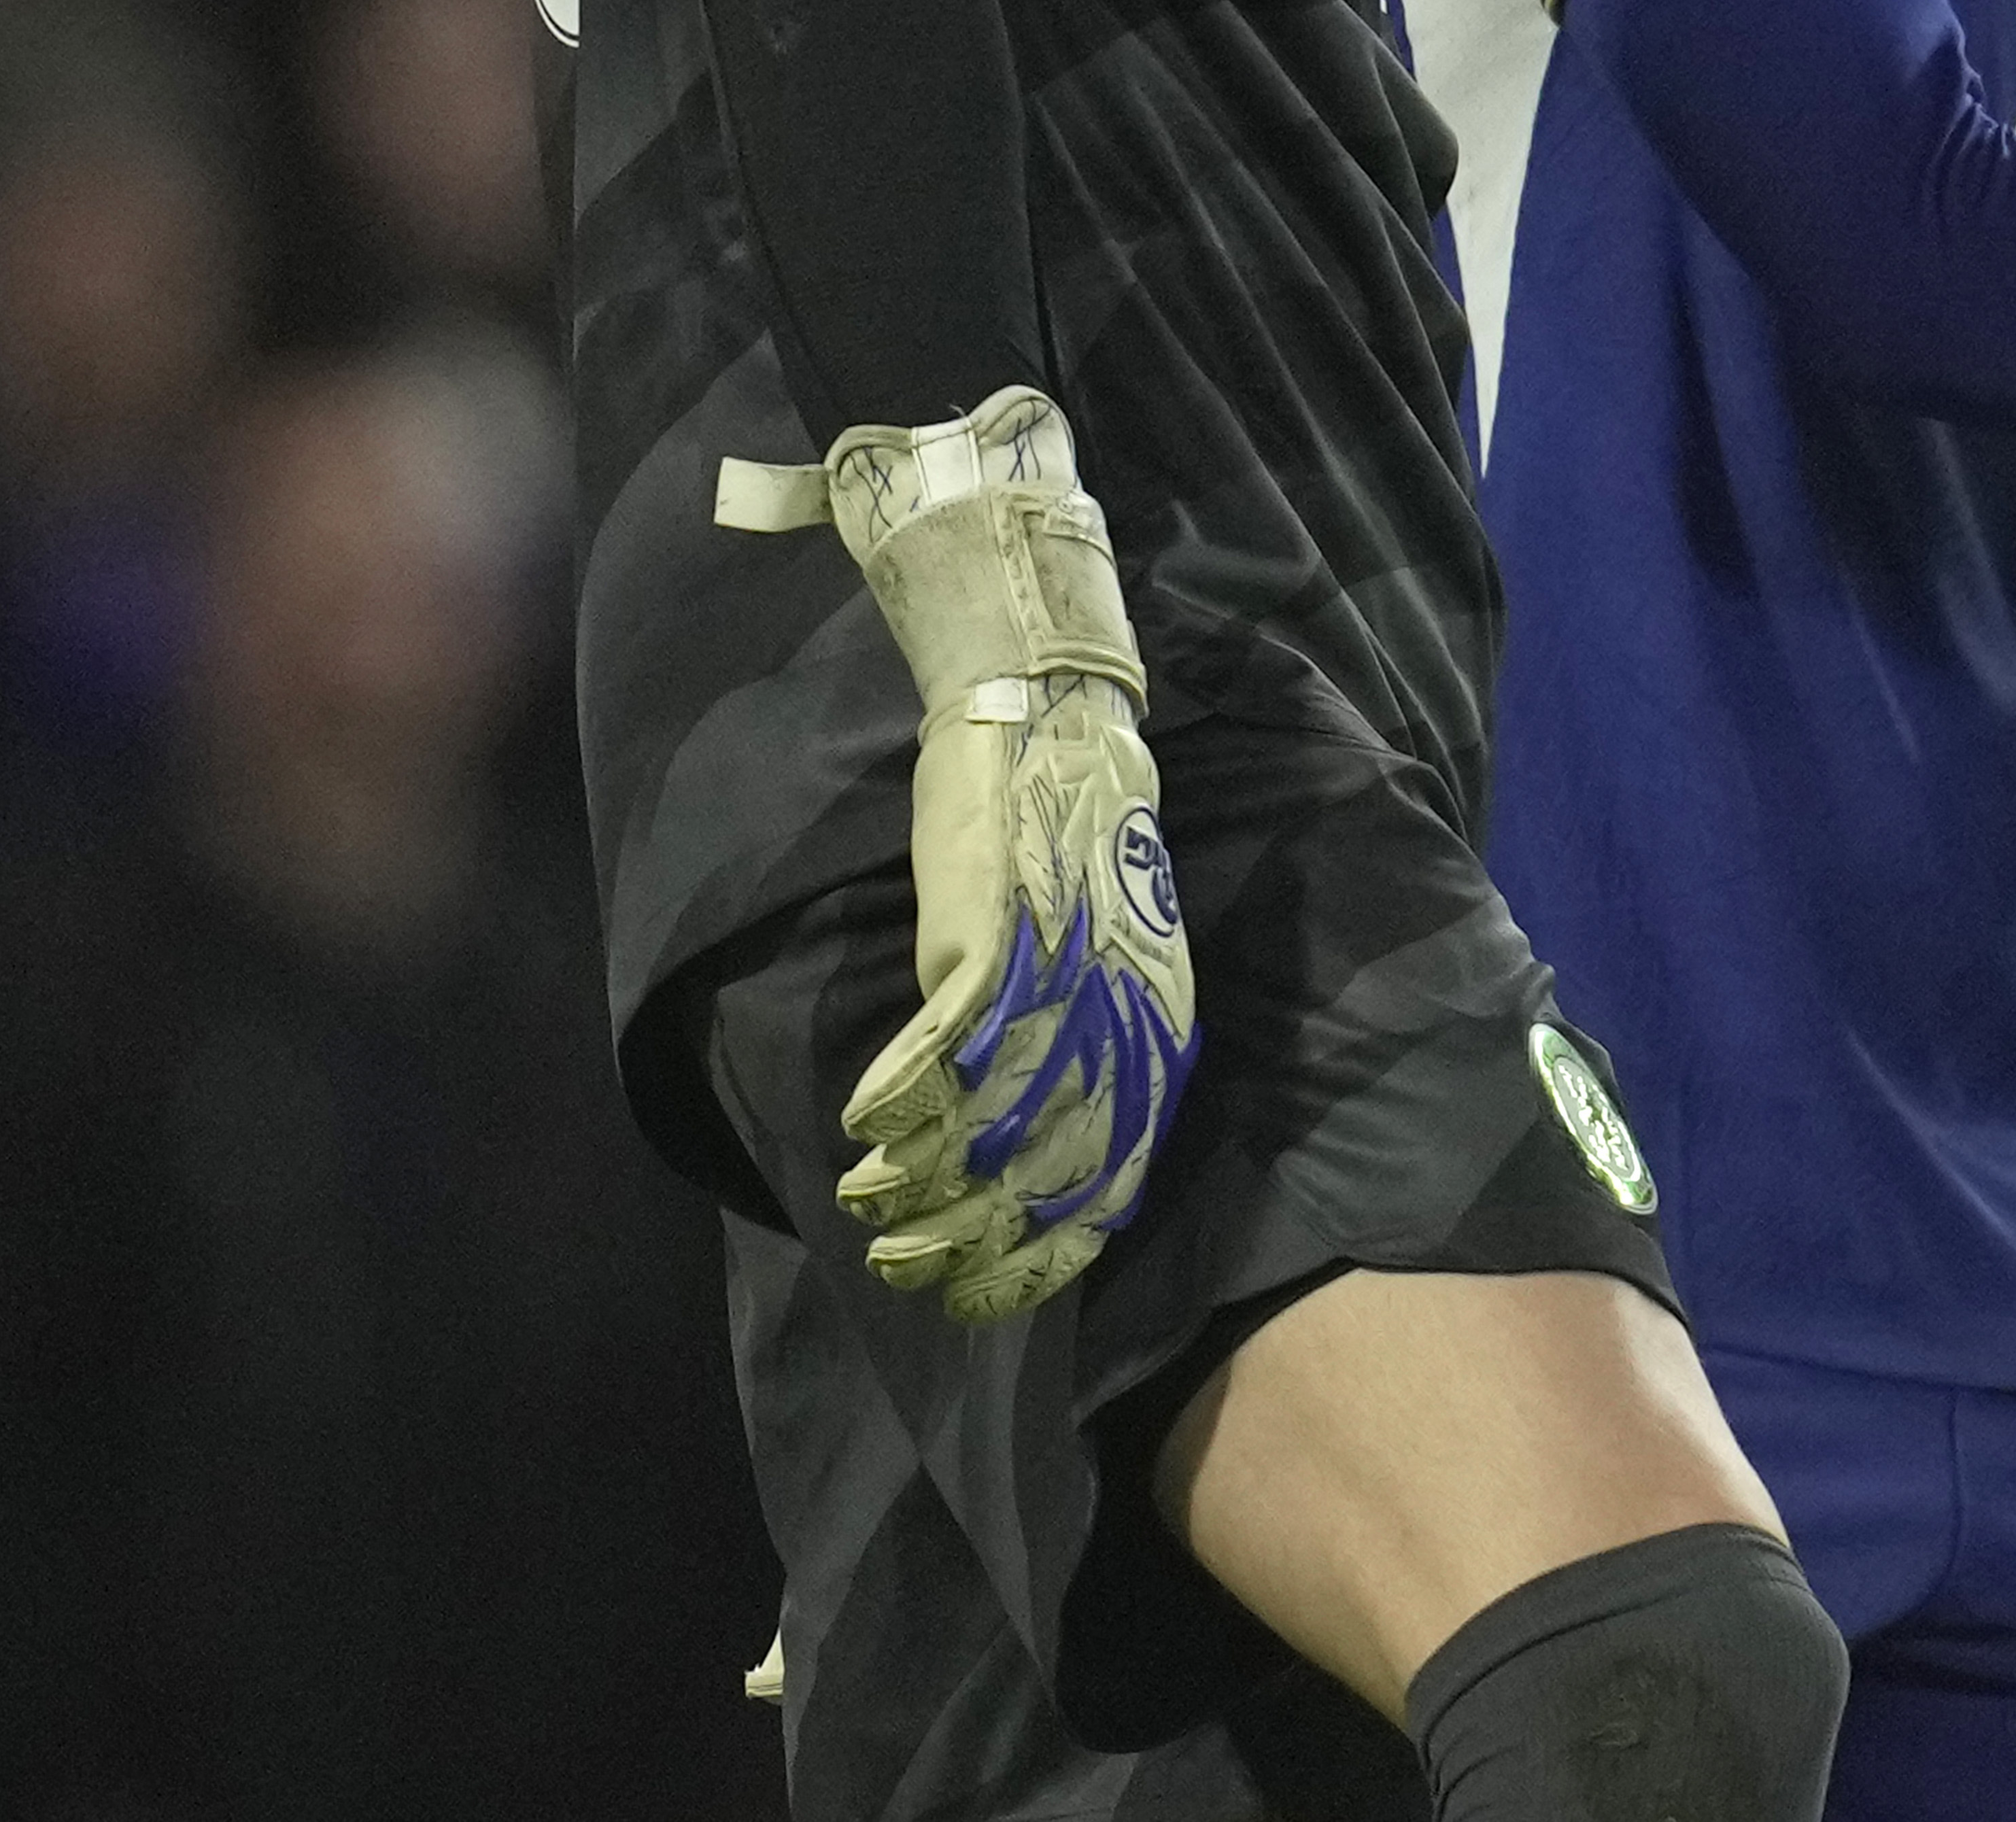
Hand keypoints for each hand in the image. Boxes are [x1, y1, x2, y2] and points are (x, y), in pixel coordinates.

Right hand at [709, 388, 1199, 1325]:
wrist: (1056, 722)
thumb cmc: (1075, 843)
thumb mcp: (1111, 956)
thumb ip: (1090, 1041)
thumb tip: (1041, 1139)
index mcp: (1156, 1032)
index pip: (1113, 1177)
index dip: (1047, 1250)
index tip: (988, 1292)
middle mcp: (1117, 1020)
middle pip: (1045, 1169)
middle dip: (970, 1237)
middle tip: (908, 1267)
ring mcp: (1055, 981)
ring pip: (984, 1121)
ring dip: (915, 1179)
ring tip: (867, 1202)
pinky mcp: (990, 938)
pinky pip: (937, 1047)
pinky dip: (894, 1097)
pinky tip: (859, 1126)